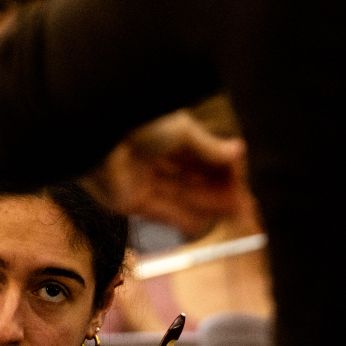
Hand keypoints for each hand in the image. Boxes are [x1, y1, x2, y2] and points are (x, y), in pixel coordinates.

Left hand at [83, 110, 246, 238]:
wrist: (102, 133)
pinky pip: (163, 212)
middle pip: (191, 179)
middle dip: (218, 192)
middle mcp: (152, 157)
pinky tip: (206, 224)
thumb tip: (239, 152)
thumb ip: (210, 149)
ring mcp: (141, 181)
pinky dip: (184, 219)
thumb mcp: (184, 132)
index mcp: (164, 134)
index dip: (222, 170)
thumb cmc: (140, 120)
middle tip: (243, 206)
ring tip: (233, 216)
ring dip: (207, 206)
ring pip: (180, 197)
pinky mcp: (130, 202)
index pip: (200, 156)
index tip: (242, 183)